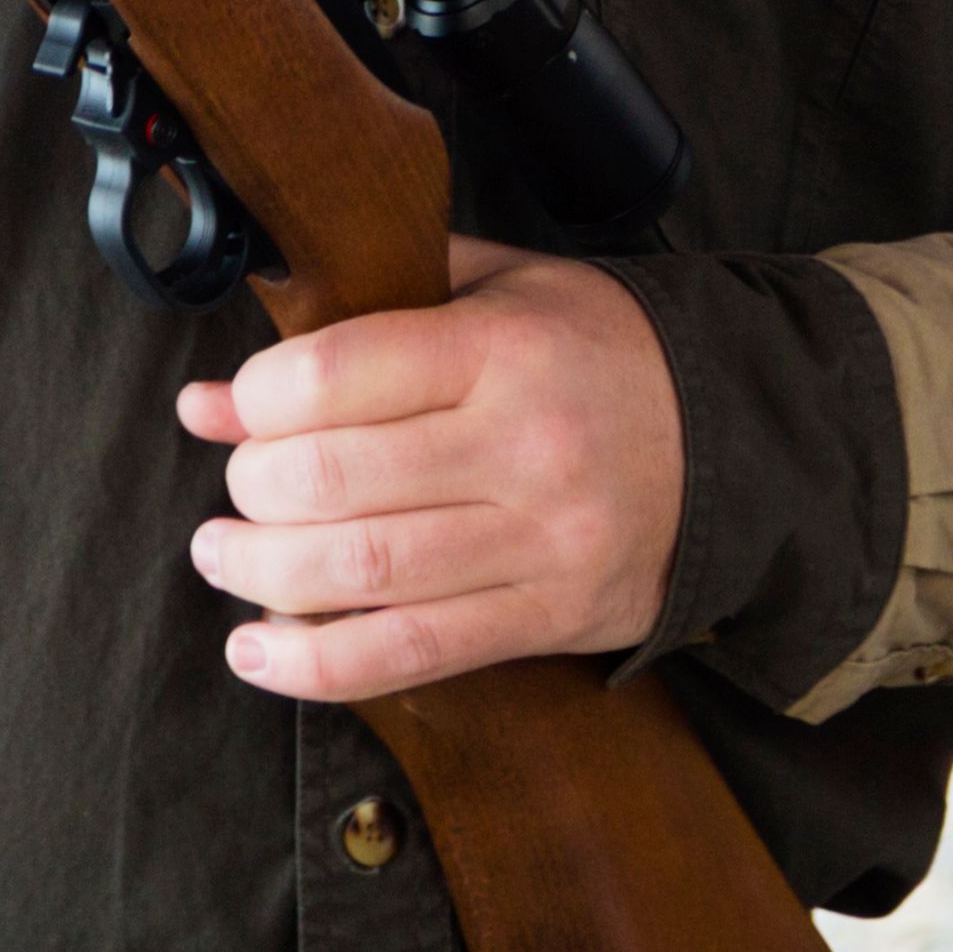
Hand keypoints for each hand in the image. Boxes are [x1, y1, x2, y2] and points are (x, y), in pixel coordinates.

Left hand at [176, 237, 685, 703]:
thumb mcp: (501, 288)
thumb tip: (214, 398)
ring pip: (356, 574)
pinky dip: (314, 663)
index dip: (255, 398)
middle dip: (251, 489)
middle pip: (330, 480)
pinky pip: (407, 654)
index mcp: (506, 346)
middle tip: (238, 486)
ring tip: (225, 555)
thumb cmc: (598, 351)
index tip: (234, 406)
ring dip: (259, 573)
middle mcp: (523, 445)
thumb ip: (362, 319)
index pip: (334, 374)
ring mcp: (540, 540)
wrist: (738, 436)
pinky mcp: (549, 615)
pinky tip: (258, 650)